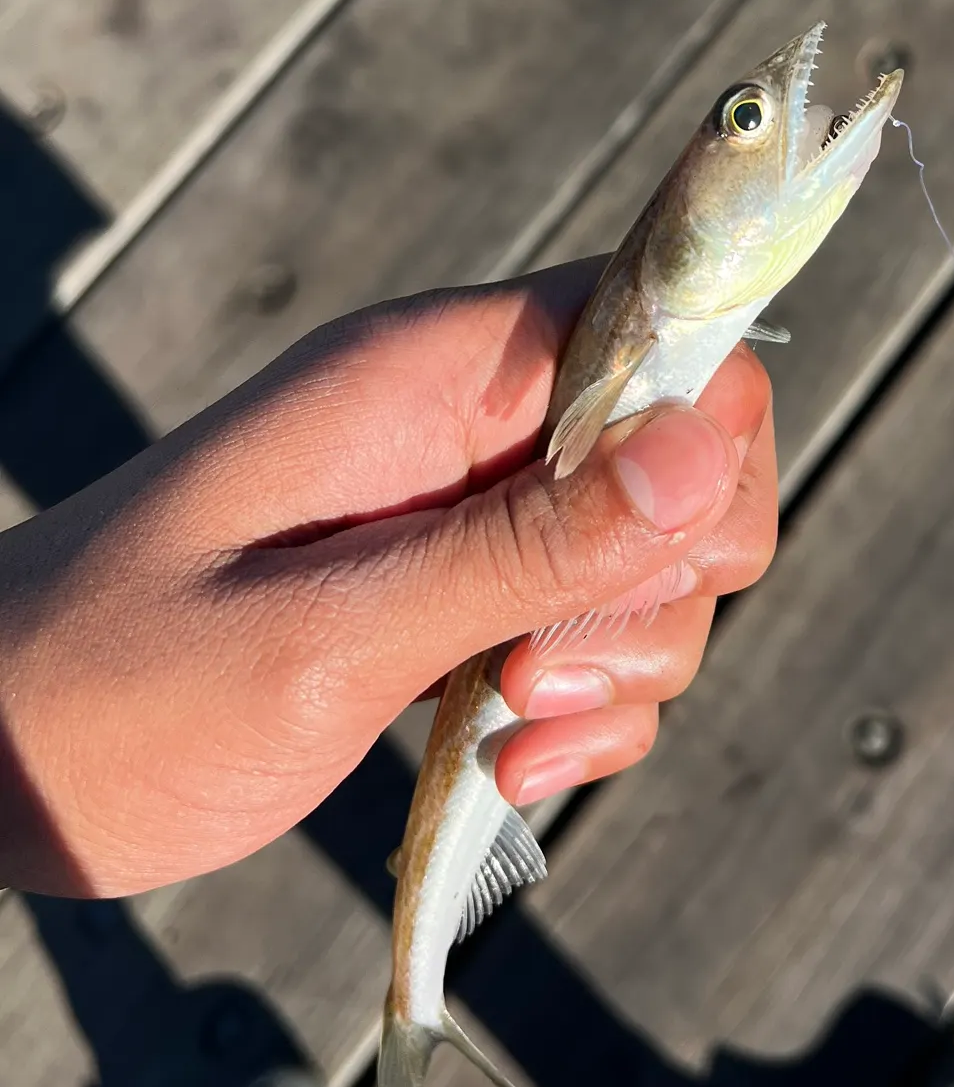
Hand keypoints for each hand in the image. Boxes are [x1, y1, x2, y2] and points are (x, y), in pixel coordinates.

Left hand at [0, 258, 776, 896]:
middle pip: (687, 458)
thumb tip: (706, 449)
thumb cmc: (115, 689)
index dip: (703, 424)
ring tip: (509, 729)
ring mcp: (477, 522)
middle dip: (661, 580)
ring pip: (657, 566)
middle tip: (540, 664)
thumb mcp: (328, 629)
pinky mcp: (472, 607)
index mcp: (434, 377)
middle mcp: (475, 431)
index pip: (659, 321)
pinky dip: (589, 714)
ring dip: (623, 665)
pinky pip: (601, 642)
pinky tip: (510, 765)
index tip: (651, 555)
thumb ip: (526, 543)